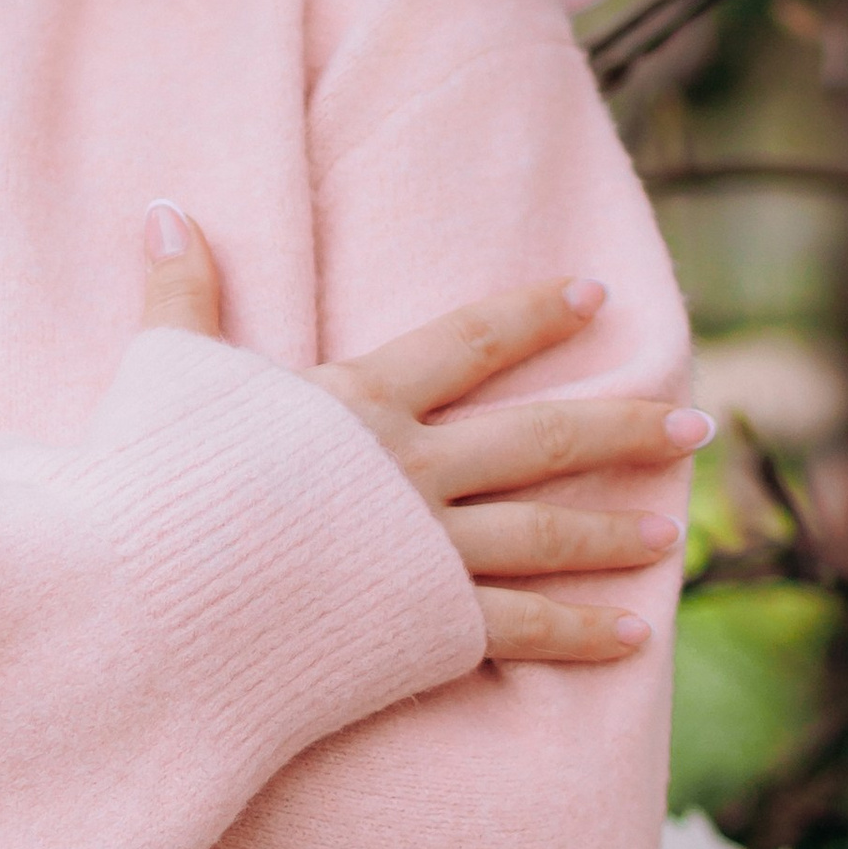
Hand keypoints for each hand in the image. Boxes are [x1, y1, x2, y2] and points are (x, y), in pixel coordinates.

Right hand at [139, 202, 702, 667]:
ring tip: (673, 533)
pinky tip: (630, 637)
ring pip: (545, 534)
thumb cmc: (150, 483)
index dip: (533, 314)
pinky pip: (520, 630)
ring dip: (614, 533)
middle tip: (697, 422)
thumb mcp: (165, 373)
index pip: (468, 341)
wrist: (152, 599)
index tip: (595, 296)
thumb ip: (181, 295)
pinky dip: (580, 635)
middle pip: (541, 439)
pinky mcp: (424, 628)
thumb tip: (163, 211)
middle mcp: (411, 470)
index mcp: (359, 402)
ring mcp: (426, 551)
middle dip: (625, 427)